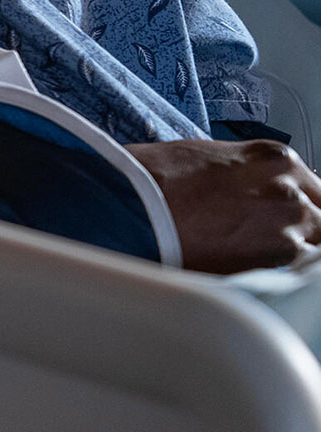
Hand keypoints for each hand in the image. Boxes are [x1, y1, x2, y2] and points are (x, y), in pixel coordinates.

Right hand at [125, 138, 320, 274]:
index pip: (313, 190)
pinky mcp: (283, 251)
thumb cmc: (151, 179)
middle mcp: (289, 183)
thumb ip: (243, 178)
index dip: (299, 209)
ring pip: (316, 245)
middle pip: (320, 217)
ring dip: (290, 253)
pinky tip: (254, 272)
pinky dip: (282, 274)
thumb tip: (247, 198)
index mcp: (273, 157)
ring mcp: (290, 217)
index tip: (286, 223)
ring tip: (253, 261)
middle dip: (301, 232)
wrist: (129, 201)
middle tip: (266, 244)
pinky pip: (303, 271)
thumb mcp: (206, 161)